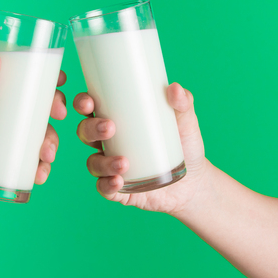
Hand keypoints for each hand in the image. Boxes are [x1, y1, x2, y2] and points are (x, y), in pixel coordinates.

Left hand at [0, 53, 66, 219]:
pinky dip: (40, 169)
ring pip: (36, 139)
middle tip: (58, 117)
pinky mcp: (1, 169)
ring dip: (51, 143)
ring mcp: (0, 146)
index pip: (18, 84)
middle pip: (34, 111)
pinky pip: (28, 166)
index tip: (58, 80)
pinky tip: (40, 174)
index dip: (41, 79)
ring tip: (46, 156)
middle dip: (53, 113)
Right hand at [73, 82, 210, 214]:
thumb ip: (183, 103)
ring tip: (124, 162)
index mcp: (117, 120)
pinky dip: (107, 185)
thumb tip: (175, 88)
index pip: (90, 107)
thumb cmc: (183, 145)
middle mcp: (108, 143)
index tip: (89, 102)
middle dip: (91, 129)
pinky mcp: (118, 189)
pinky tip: (118, 181)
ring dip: (103, 162)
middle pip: (85, 132)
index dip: (83, 103)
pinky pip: (104, 188)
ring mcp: (111, 166)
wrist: (194, 182)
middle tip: (110, 128)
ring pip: (93, 162)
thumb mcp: (186, 122)